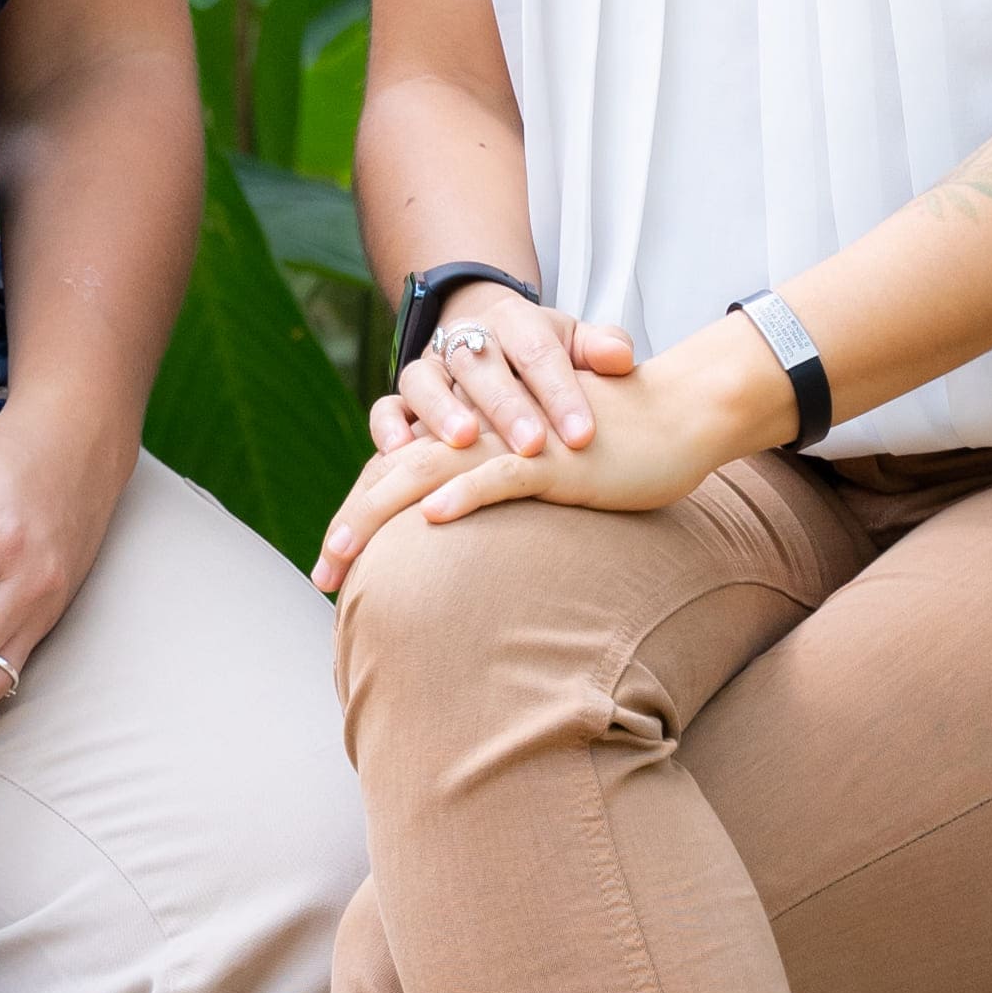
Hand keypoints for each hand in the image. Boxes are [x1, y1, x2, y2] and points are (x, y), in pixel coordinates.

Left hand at [317, 317, 789, 591]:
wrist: (672, 415)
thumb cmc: (608, 455)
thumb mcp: (541, 483)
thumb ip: (498, 499)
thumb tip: (460, 548)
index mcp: (471, 440)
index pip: (398, 473)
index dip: (358, 516)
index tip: (328, 570)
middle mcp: (479, 436)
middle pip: (397, 474)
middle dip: (352, 525)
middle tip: (319, 577)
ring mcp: (512, 443)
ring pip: (429, 472)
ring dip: (381, 512)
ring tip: (345, 553)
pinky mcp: (552, 459)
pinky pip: (499, 475)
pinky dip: (464, 494)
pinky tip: (433, 518)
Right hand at [376, 281, 634, 464]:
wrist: (485, 332)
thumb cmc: (541, 354)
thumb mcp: (574, 343)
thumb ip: (601, 348)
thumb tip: (623, 359)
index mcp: (516, 322)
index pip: (539, 351)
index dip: (561, 392)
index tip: (583, 435)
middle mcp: (467, 338)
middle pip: (482, 362)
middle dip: (506, 403)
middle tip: (531, 444)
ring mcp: (431, 366)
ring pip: (426, 378)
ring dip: (442, 408)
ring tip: (464, 441)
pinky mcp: (403, 396)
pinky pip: (385, 406)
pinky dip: (387, 427)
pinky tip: (401, 455)